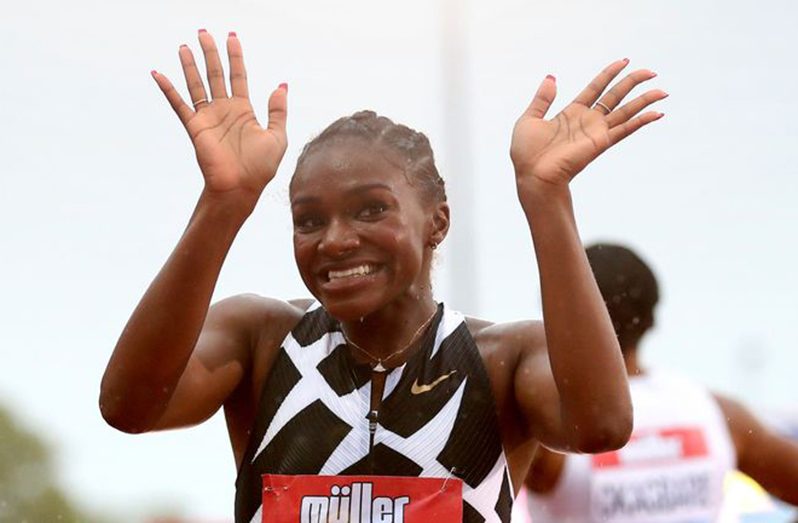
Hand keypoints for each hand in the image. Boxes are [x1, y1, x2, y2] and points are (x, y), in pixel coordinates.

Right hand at [152, 31, 286, 203]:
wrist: (241, 187)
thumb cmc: (260, 167)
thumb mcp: (277, 136)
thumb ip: (278, 110)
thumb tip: (281, 85)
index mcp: (244, 111)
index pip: (238, 76)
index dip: (236, 56)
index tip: (232, 37)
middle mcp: (224, 110)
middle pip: (216, 74)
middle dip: (211, 53)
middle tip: (204, 32)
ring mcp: (208, 118)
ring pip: (197, 84)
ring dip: (190, 65)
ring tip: (185, 46)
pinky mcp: (195, 127)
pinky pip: (179, 104)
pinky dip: (168, 89)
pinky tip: (158, 74)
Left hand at [510, 59, 665, 188]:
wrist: (532, 174)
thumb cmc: (526, 153)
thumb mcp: (530, 118)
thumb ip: (542, 98)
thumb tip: (551, 77)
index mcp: (571, 113)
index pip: (595, 88)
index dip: (609, 74)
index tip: (624, 61)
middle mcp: (587, 121)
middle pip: (615, 96)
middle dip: (632, 82)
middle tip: (651, 71)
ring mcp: (596, 132)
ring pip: (626, 111)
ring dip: (644, 101)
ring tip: (662, 91)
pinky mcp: (601, 143)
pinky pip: (625, 129)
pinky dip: (642, 121)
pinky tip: (657, 114)